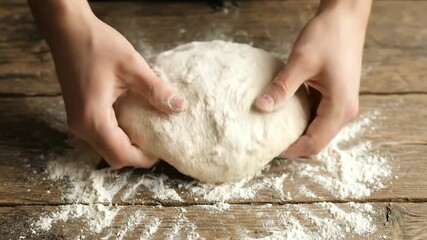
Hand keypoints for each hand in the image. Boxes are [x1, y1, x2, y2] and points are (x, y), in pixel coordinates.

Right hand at [29, 0, 185, 167]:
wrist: (68, 30)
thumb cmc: (97, 45)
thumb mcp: (132, 67)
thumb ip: (156, 90)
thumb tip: (179, 107)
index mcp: (93, 118)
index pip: (121, 154)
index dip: (144, 158)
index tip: (162, 150)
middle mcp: (81, 125)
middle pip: (112, 156)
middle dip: (136, 155)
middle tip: (158, 143)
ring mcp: (77, 120)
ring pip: (105, 147)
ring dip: (126, 145)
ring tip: (148, 133)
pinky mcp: (78, 113)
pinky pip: (99, 135)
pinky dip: (117, 135)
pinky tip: (133, 122)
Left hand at [254, 1, 371, 156]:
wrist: (346, 16)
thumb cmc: (329, 36)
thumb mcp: (301, 62)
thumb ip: (282, 87)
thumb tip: (260, 107)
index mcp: (340, 107)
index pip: (314, 143)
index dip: (291, 150)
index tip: (269, 148)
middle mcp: (345, 110)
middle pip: (318, 140)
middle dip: (294, 144)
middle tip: (269, 141)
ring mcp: (342, 103)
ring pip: (318, 129)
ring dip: (298, 131)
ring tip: (274, 129)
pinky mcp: (337, 94)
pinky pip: (319, 115)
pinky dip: (303, 118)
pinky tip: (285, 112)